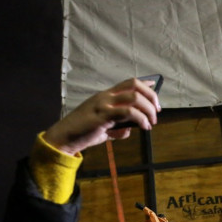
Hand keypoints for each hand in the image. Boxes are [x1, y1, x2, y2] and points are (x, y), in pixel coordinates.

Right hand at [44, 78, 160, 154]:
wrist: (64, 138)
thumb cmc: (82, 133)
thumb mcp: (102, 128)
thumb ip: (116, 127)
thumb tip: (129, 130)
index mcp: (105, 96)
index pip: (128, 82)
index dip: (144, 83)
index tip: (155, 86)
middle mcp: (105, 96)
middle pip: (135, 86)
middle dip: (151, 97)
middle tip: (156, 111)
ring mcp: (104, 104)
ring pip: (135, 97)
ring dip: (148, 109)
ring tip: (151, 122)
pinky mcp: (103, 116)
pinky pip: (128, 112)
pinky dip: (141, 119)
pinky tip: (144, 127)